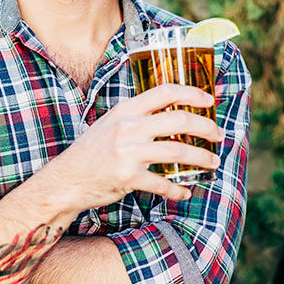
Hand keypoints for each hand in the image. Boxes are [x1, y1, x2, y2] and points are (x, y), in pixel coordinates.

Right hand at [49, 83, 223, 209]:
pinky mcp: (128, 177)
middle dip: (206, 127)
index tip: (210, 100)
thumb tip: (168, 115)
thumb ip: (136, 118)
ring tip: (212, 162)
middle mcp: (128, 128)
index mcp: (126, 110)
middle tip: (218, 135)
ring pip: (178, 150)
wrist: (65, 180)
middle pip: (179, 119)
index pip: (165, 92)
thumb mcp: (110, 124)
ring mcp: (128, 152)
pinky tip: (185, 191)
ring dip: (201, 157)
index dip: (192, 93)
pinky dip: (177, 189)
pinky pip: (163, 183)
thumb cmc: (90, 153)